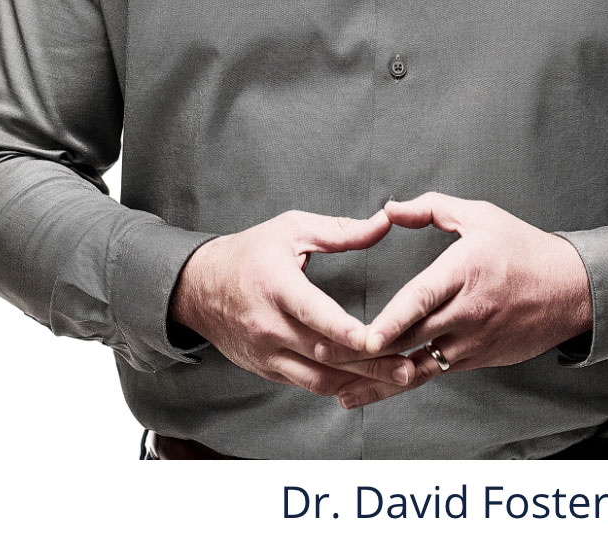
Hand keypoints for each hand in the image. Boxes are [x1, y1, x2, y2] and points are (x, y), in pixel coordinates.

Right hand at [170, 209, 417, 396]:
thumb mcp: (292, 229)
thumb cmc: (250, 253)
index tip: (376, 338)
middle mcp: (269, 327)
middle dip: (370, 362)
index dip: (345, 330)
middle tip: (410, 366)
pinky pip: (307, 384)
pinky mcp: (267, 369)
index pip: (313, 314)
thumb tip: (384, 222)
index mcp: (277, 287)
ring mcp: (266, 353)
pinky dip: (339, 386)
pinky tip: (369, 383)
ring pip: (318, 378)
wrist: (197, 289)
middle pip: (323, 354)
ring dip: (360, 381)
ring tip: (399, 379)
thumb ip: (341, 230)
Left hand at [326, 194, 591, 408]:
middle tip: (324, 358)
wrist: (570, 290)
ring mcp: (473, 340)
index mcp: (466, 270)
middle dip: (369, 352)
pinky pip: (433, 373)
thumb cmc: (522, 248)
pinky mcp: (476, 359)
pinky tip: (373, 392)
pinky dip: (401, 384)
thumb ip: (432, 208)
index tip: (364, 336)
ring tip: (340, 391)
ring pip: (419, 365)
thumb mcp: (482, 216)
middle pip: (412, 337)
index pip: (424, 298)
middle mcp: (469, 310)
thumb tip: (389, 209)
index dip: (393, 320)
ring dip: (380, 379)